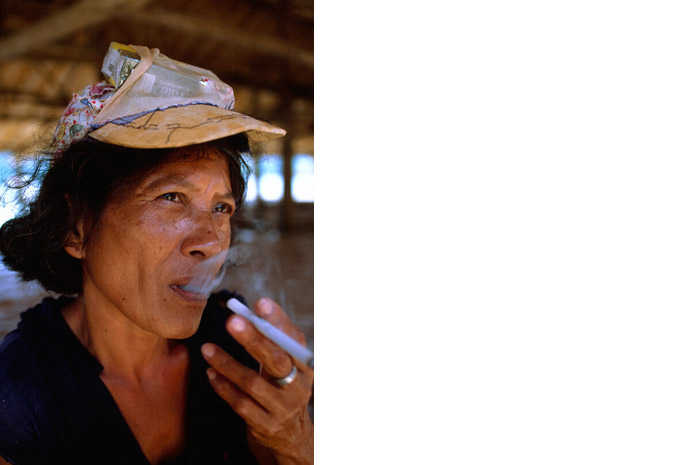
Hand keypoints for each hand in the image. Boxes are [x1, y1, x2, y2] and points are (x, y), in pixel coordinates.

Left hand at [202, 298, 313, 463]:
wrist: (290, 434)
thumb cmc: (284, 388)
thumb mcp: (289, 365)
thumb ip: (276, 340)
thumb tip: (255, 308)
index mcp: (306, 366)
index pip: (294, 340)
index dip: (279, 322)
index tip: (261, 303)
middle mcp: (298, 387)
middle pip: (276, 361)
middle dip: (253, 339)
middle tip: (232, 321)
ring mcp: (282, 408)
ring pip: (252, 383)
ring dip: (228, 363)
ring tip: (207, 348)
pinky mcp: (265, 425)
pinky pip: (240, 404)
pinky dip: (224, 387)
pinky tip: (211, 372)